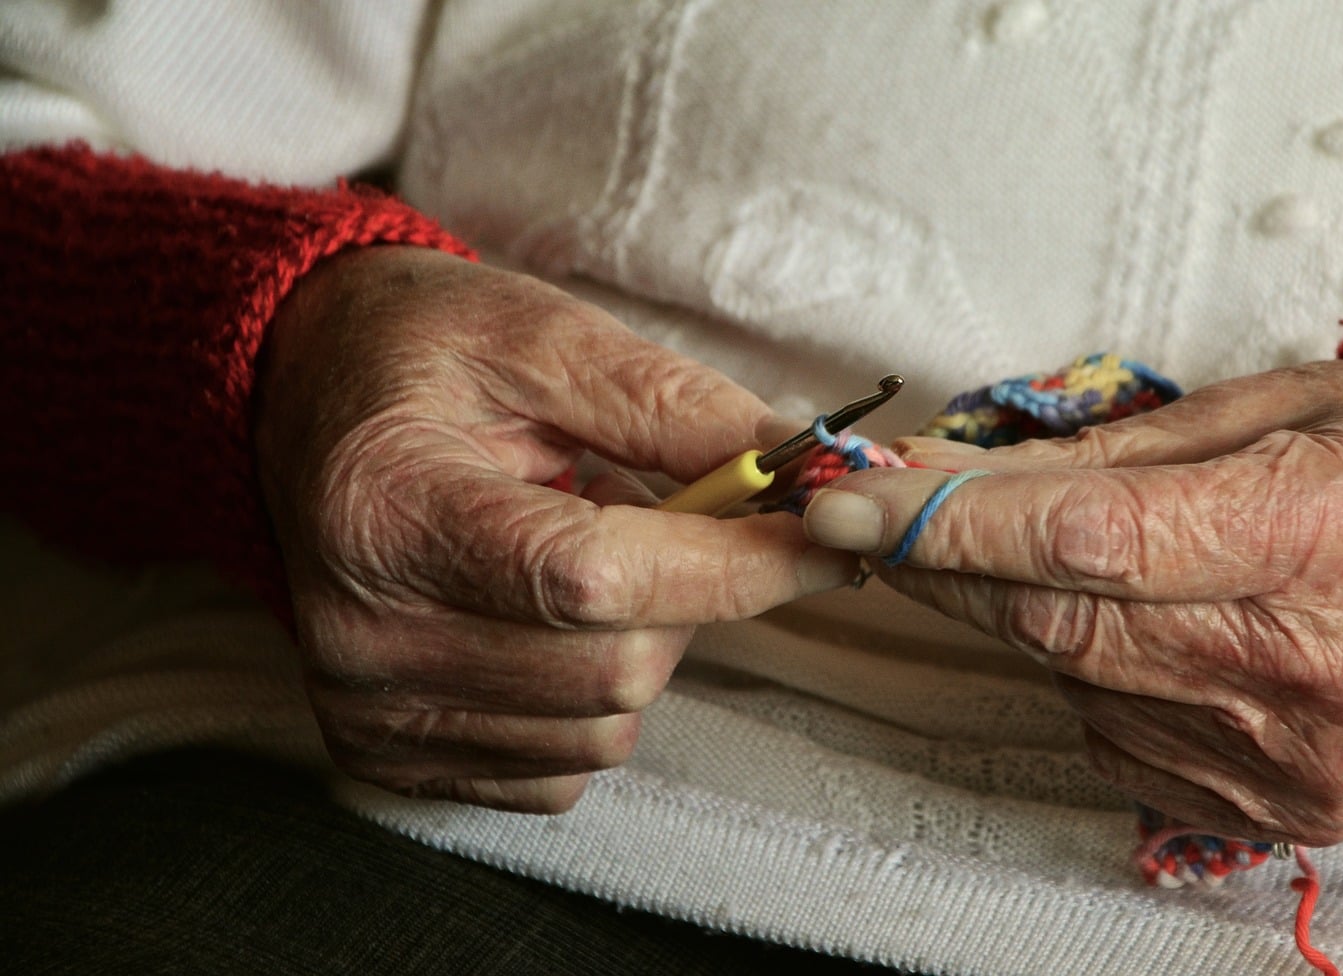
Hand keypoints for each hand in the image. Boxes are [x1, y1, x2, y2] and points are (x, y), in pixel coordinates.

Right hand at [256, 247, 854, 811]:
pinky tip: (548, 618)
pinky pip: (560, 769)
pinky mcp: (388, 753)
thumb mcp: (542, 336)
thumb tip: (798, 469)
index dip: (731, 564)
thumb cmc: (421, 356)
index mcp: (390, 511)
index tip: (823, 536)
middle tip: (664, 513)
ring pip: (603, 726)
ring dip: (643, 643)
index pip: (593, 578)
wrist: (306, 398)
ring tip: (586, 553)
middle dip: (690, 594)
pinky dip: (593, 700)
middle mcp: (364, 632)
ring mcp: (371, 707)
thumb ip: (671, 405)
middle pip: (615, 668)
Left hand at [803, 356, 1342, 845]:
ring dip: (1036, 623)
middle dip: (956, 573)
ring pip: (1084, 691)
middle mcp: (1326, 665)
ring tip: (1083, 559)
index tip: (855, 505)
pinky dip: (1102, 682)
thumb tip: (945, 479)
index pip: (1093, 543)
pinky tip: (1154, 630)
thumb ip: (1101, 456)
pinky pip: (1126, 743)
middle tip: (893, 519)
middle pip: (1068, 629)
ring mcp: (1310, 755)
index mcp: (1331, 532)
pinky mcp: (1297, 809)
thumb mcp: (1265, 405)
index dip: (954, 528)